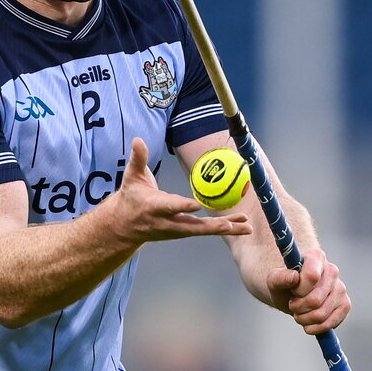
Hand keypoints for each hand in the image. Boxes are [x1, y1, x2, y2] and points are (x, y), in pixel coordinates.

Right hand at [111, 138, 251, 243]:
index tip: (196, 206)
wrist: (125, 226)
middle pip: (192, 226)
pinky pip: (206, 230)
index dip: (182, 206)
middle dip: (211, 226)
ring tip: (246, 227)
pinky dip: (224, 228)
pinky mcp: (184, 231)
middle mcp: (168, 222)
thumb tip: (138, 139)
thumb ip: (138, 159)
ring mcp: (177, 229)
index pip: (170, 206)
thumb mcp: (131, 177)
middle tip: (230, 225)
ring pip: (203, 230)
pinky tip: (241, 226)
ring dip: (225, 228)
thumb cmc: (131, 198)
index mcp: (154, 207)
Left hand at [266, 248, 350, 333]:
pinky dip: (315, 328)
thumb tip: (294, 277)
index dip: (299, 290)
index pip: (312, 277)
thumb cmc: (284, 284)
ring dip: (304, 319)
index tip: (292, 291)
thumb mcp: (274, 280)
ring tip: (298, 313)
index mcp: (316, 257)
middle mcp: (332, 270)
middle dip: (297, 307)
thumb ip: (280, 277)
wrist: (292, 293)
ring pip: (321, 314)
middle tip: (292, 305)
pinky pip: (331, 323)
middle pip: (315, 300)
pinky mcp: (345, 305)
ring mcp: (341, 288)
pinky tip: (307, 323)